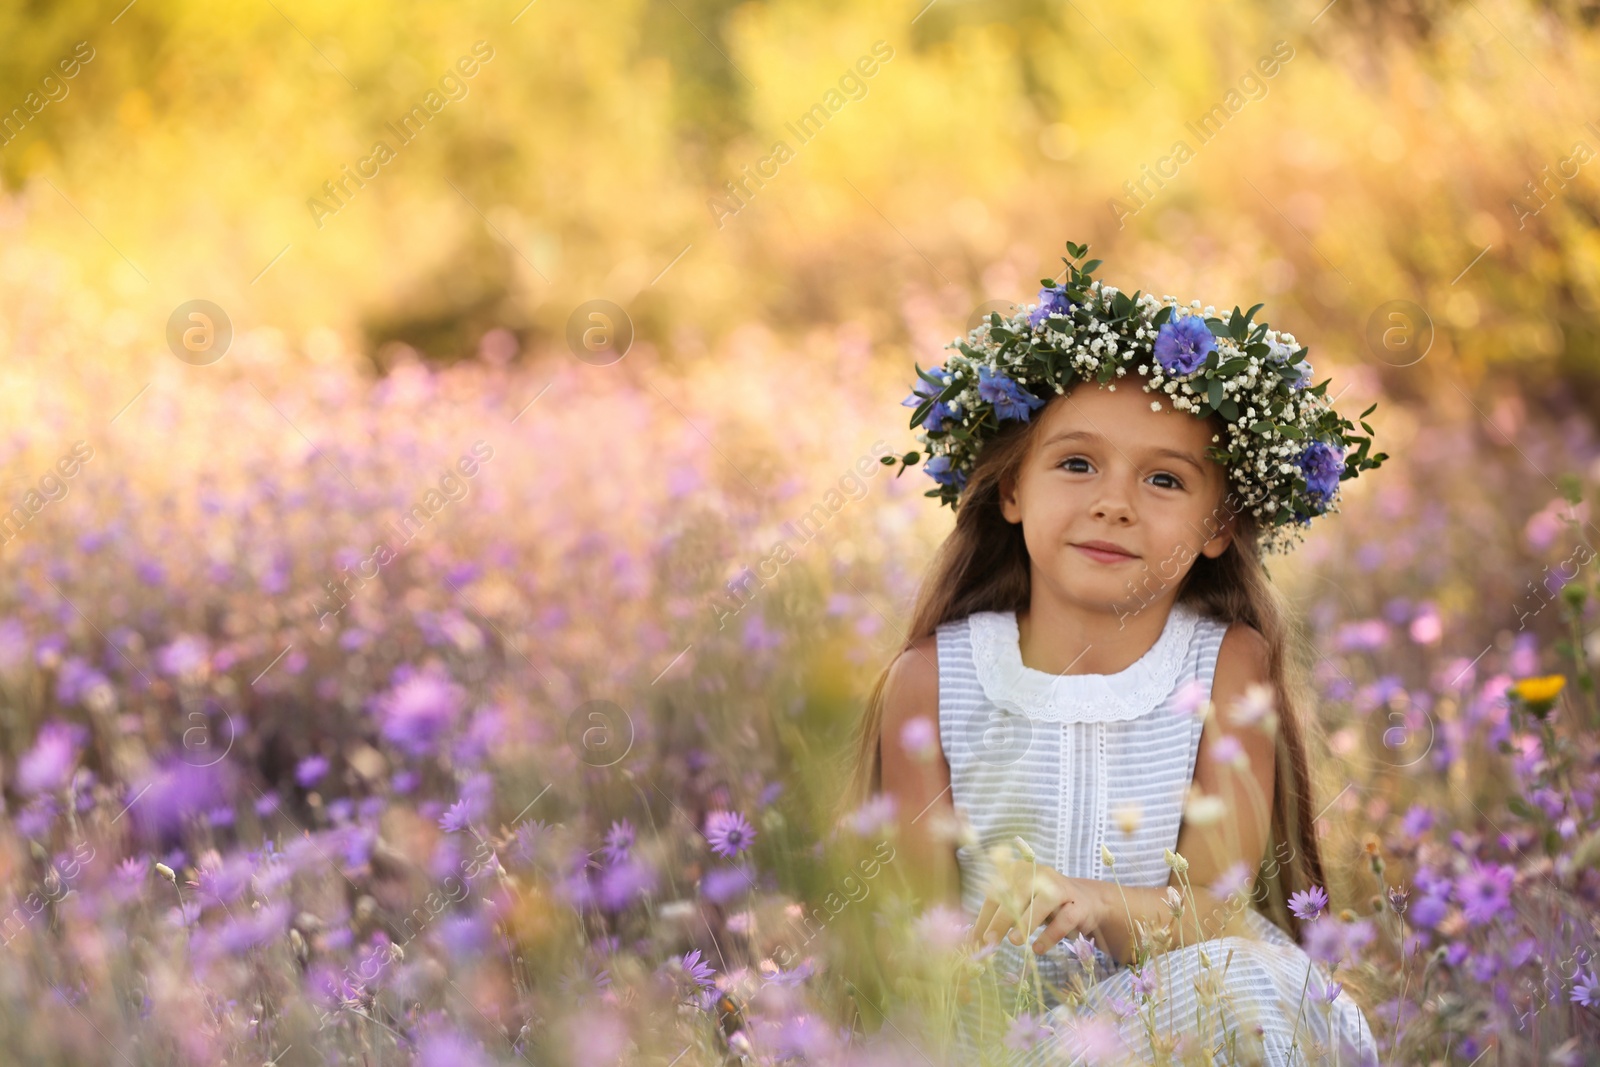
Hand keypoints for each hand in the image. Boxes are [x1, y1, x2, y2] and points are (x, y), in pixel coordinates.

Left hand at [968, 854, 1111, 956]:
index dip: (984, 916)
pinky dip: (1050, 935)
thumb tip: (977, 939)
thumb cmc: (1043, 905)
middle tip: (990, 941)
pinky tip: (1038, 949)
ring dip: (1027, 921)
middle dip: (1001, 919)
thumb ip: (1002, 915)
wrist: (1086, 901)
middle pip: (1017, 894)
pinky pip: (1064, 919)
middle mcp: (1039, 874)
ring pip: (1042, 902)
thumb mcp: (1022, 904)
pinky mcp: (1078, 905)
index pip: (997, 893)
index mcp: (1019, 871)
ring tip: (1014, 942)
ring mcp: (1061, 888)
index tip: (976, 940)